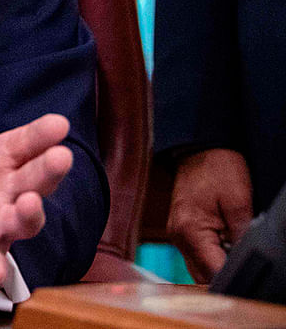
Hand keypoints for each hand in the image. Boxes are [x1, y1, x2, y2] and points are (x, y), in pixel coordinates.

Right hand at [168, 148, 252, 282]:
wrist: (199, 148)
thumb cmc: (217, 168)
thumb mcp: (239, 201)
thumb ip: (242, 236)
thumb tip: (244, 261)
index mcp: (189, 231)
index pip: (212, 273)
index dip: (233, 276)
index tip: (247, 268)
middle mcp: (178, 237)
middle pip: (202, 276)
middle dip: (225, 273)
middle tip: (243, 258)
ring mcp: (177, 235)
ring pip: (199, 268)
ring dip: (218, 265)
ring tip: (234, 248)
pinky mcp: (182, 230)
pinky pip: (197, 254)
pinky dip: (212, 255)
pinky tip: (225, 242)